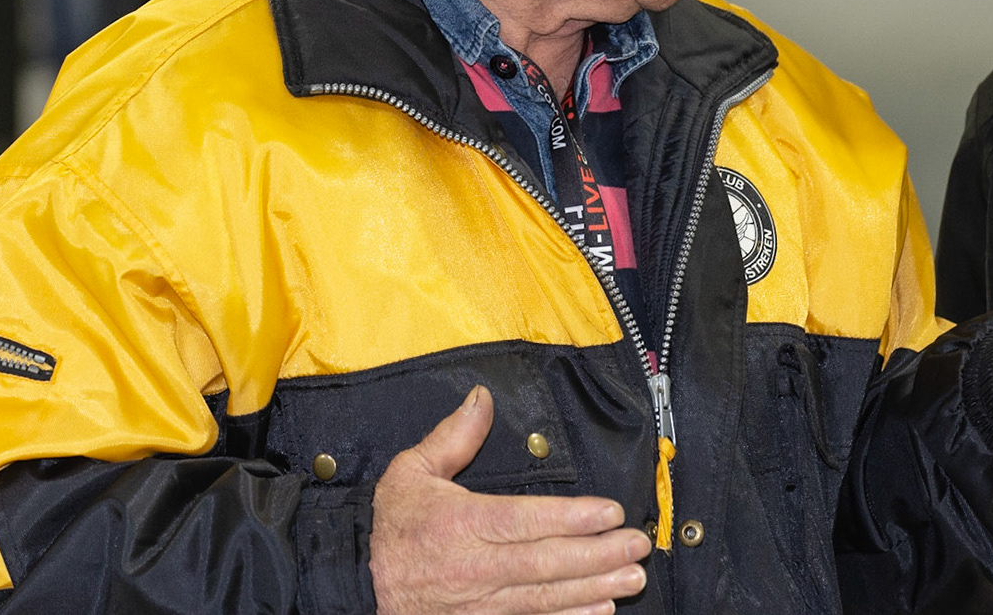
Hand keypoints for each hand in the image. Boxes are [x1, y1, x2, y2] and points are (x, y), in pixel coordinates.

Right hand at [370, 386, 651, 614]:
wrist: (354, 585)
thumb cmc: (389, 528)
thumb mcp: (410, 472)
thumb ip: (453, 437)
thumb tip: (482, 398)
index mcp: (460, 524)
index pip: (526, 521)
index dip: (572, 518)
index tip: (610, 512)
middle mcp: (474, 568)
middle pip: (546, 562)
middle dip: (599, 554)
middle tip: (638, 544)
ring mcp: (479, 603)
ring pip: (546, 598)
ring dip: (594, 588)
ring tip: (632, 577)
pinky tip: (599, 610)